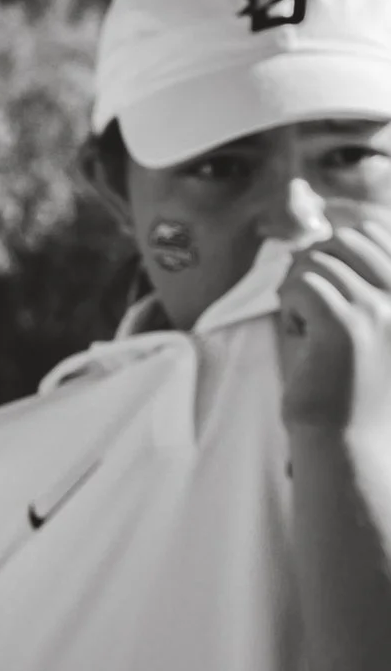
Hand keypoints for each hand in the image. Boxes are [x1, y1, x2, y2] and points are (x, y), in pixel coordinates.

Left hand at [278, 209, 390, 436]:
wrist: (350, 441)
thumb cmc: (353, 381)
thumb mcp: (371, 319)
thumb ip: (360, 276)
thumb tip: (324, 229)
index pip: (377, 230)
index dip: (338, 248)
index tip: (332, 288)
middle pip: (344, 239)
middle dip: (317, 266)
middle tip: (314, 307)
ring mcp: (382, 311)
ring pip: (317, 260)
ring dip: (300, 290)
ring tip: (311, 328)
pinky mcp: (346, 327)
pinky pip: (300, 284)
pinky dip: (289, 306)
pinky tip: (301, 334)